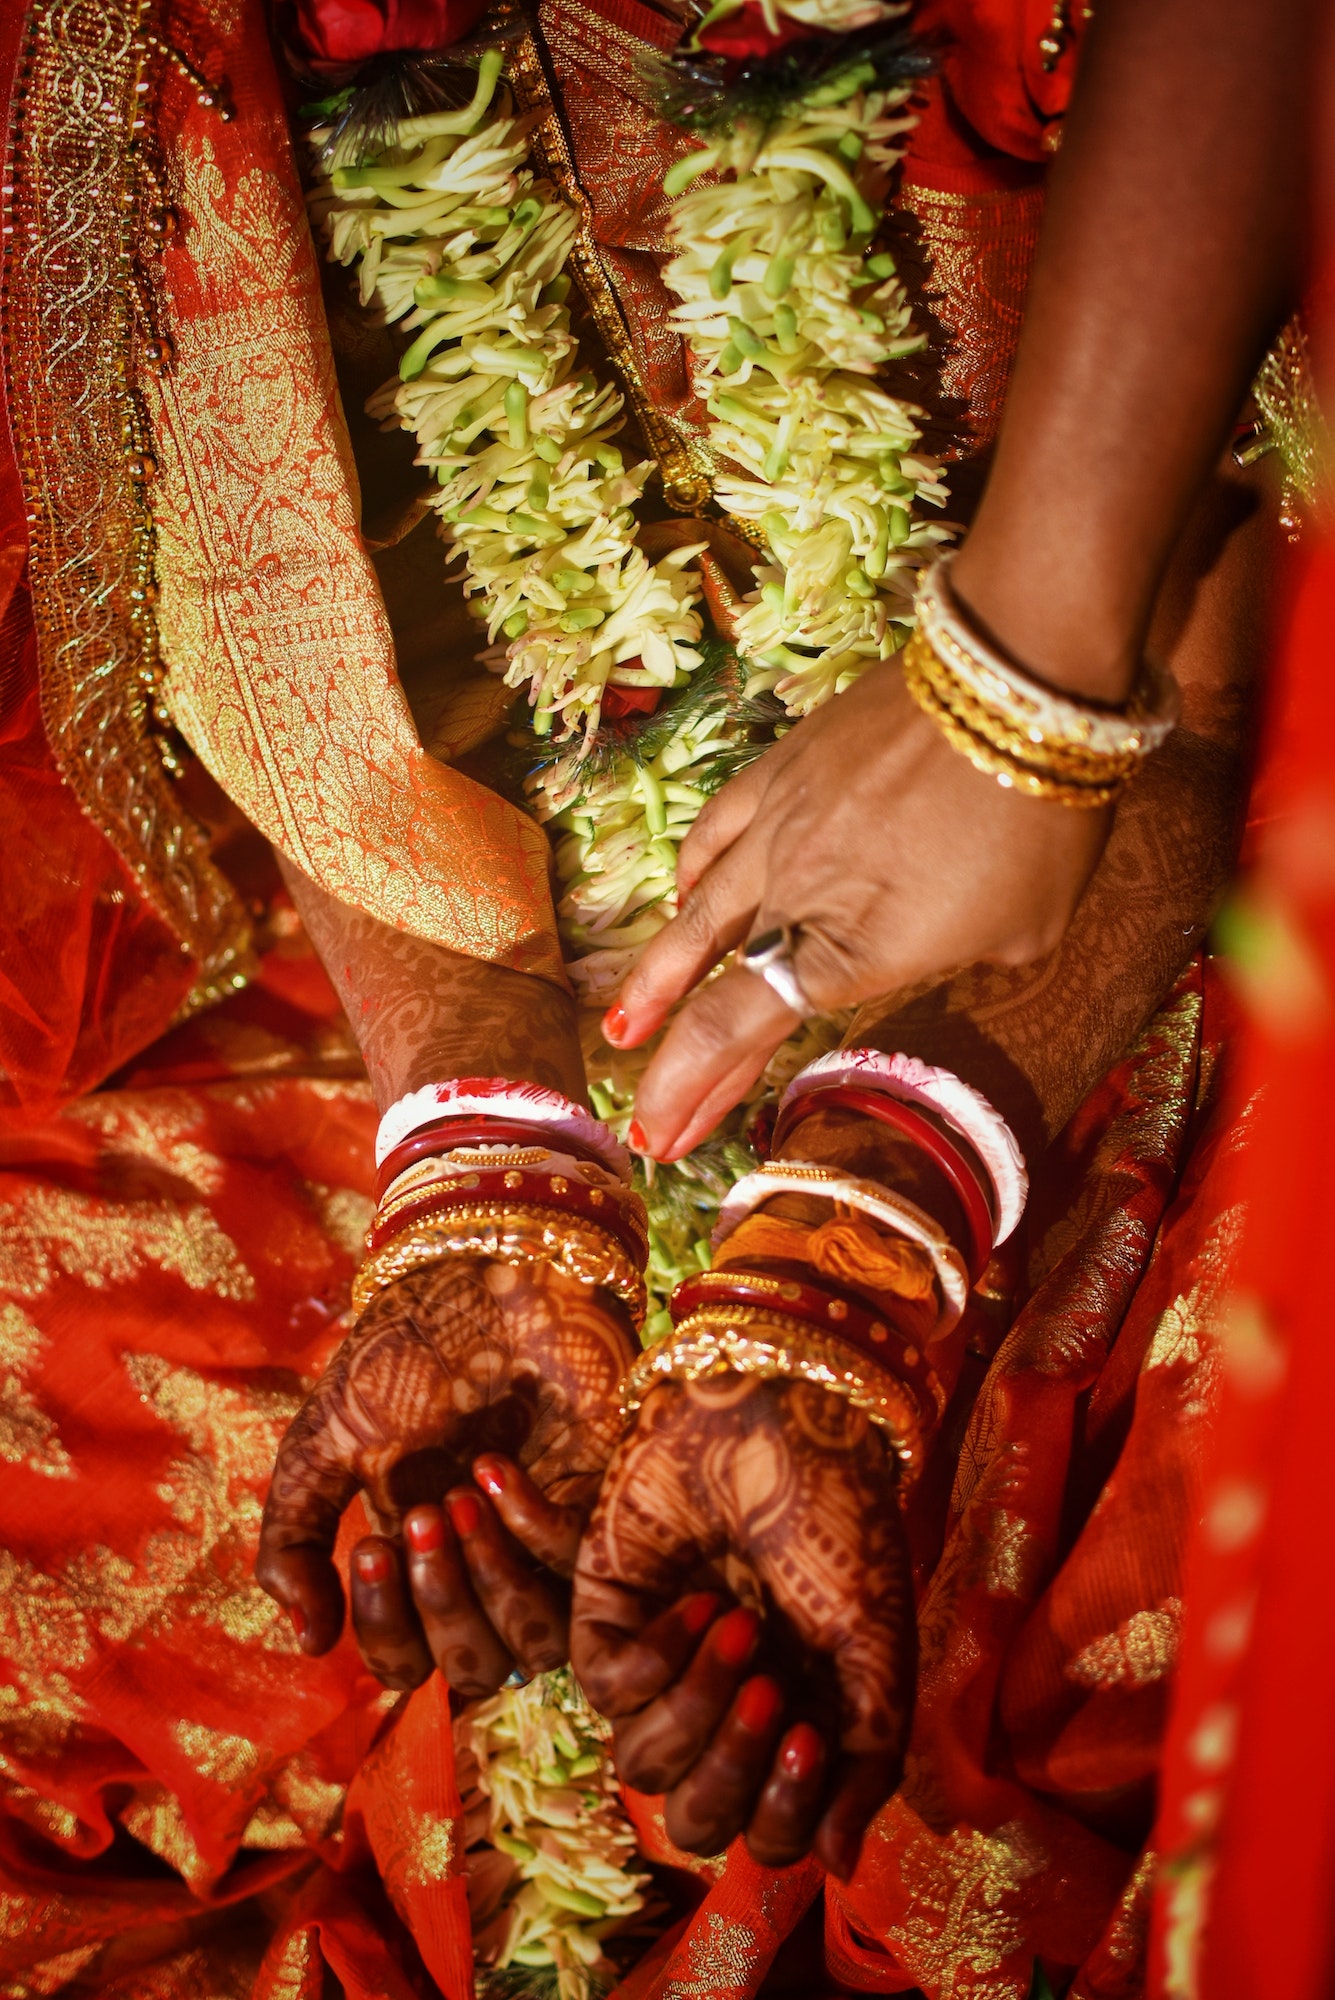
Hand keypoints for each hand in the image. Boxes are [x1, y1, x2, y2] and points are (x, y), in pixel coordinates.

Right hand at [256, 1256, 634, 1691]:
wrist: (475, 1277)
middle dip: (438, 1604)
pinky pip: (576, 1569)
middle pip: (472, 1670)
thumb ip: (294, 1539)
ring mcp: (546, 1544)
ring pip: (533, 1642)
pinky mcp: (600, 1507)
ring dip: (488, 1580)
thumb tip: (308, 1640)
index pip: (405, 1665)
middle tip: (425, 1516)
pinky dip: (531, 1527)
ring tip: (461, 1496)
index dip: (386, 1628)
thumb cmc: (402, 1355)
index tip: (370, 1547)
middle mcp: (486, 1570)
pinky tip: (501, 1467)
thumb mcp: (323, 1445)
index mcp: (420, 1566)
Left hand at [569, 1374, 915, 1879]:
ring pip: (644, 1769)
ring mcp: (660, 1669)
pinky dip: (657, 1656)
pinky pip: (607, 1692)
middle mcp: (722, 1711)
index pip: (772, 1833)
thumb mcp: (879, 1651)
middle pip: (698, 1822)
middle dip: (732, 1770)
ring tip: (740, 1626)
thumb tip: (838, 1869)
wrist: (783, 1423)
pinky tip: (698, 1598)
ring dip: (699, 1707)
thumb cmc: (842, 1530)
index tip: (813, 1734)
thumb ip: (866, 1762)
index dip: (786, 1810)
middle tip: (772, 1693)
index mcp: (791, 1725)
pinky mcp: (603, 1621)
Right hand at [605, 663, 1109, 1157]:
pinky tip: (682, 897)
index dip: (691, 1091)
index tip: (662, 1137)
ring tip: (623, 1020)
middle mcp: (794, 898)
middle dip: (665, 1064)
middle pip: (704, 990)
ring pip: (693, 912)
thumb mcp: (1025, 932)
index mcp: (851, 954)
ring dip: (655, 976)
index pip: (739, 1033)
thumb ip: (966, 961)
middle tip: (636, 1118)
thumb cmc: (1039, 822)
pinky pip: (716, 831)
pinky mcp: (782, 768)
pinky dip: (693, 874)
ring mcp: (778, 828)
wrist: (1015, 686)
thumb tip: (936, 948)